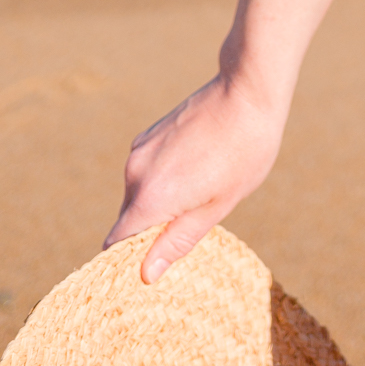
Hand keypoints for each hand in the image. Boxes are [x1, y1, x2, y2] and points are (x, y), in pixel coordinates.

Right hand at [103, 72, 286, 281]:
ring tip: (201, 190)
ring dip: (159, 202)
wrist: (247, 92)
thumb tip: (146, 273)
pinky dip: (161, 179)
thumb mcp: (218, 206)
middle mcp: (135, 173)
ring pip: (138, 193)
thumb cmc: (244, 153)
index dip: (129, 260)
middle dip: (151, 230)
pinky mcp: (147, 134)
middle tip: (192, 225)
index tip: (154, 265)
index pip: (117, 243)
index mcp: (150, 197)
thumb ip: (178, 240)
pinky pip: (145, 171)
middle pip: (128, 219)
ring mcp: (139, 150)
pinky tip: (196, 167)